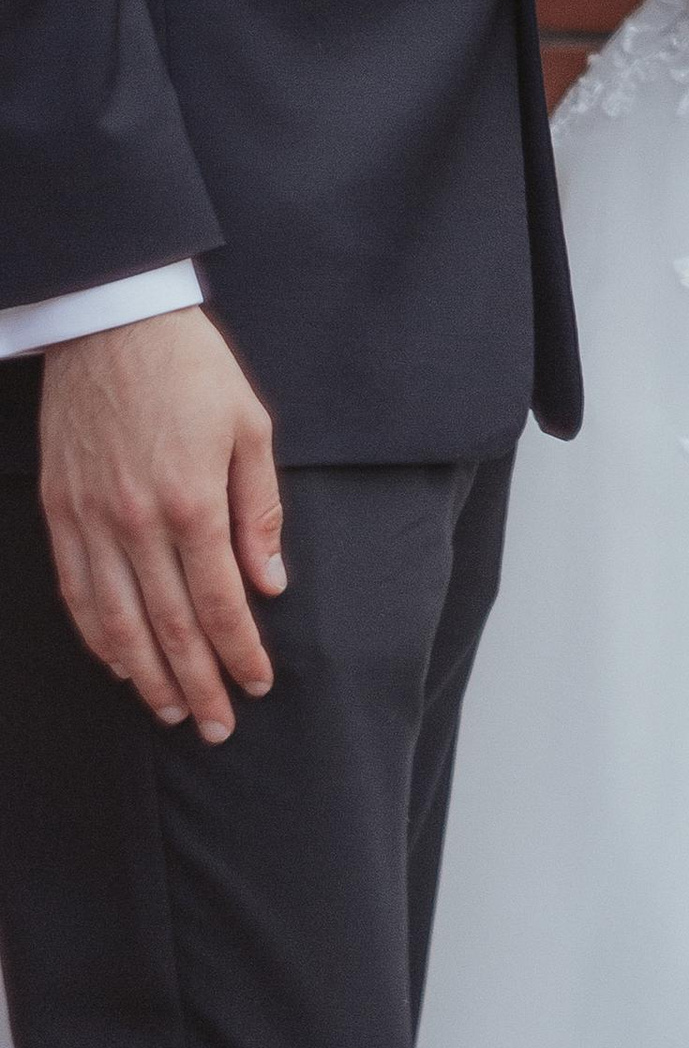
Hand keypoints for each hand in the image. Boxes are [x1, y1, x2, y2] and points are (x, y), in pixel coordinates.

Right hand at [39, 310, 285, 743]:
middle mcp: (138, 522)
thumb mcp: (250, 426)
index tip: (257, 684)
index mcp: (193, 501)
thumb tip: (271, 584)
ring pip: (116, 622)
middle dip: (198, 683)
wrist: (113, 322)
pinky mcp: (59, 511)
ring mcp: (91, 521)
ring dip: (146, 675)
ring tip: (171, 711)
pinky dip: (96, 637)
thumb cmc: (192, 369)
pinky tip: (117, 662)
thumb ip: (259, 510)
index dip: (240, 652)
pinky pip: (76, 591)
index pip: (221, 601)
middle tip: (218, 725)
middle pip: (170, 625)